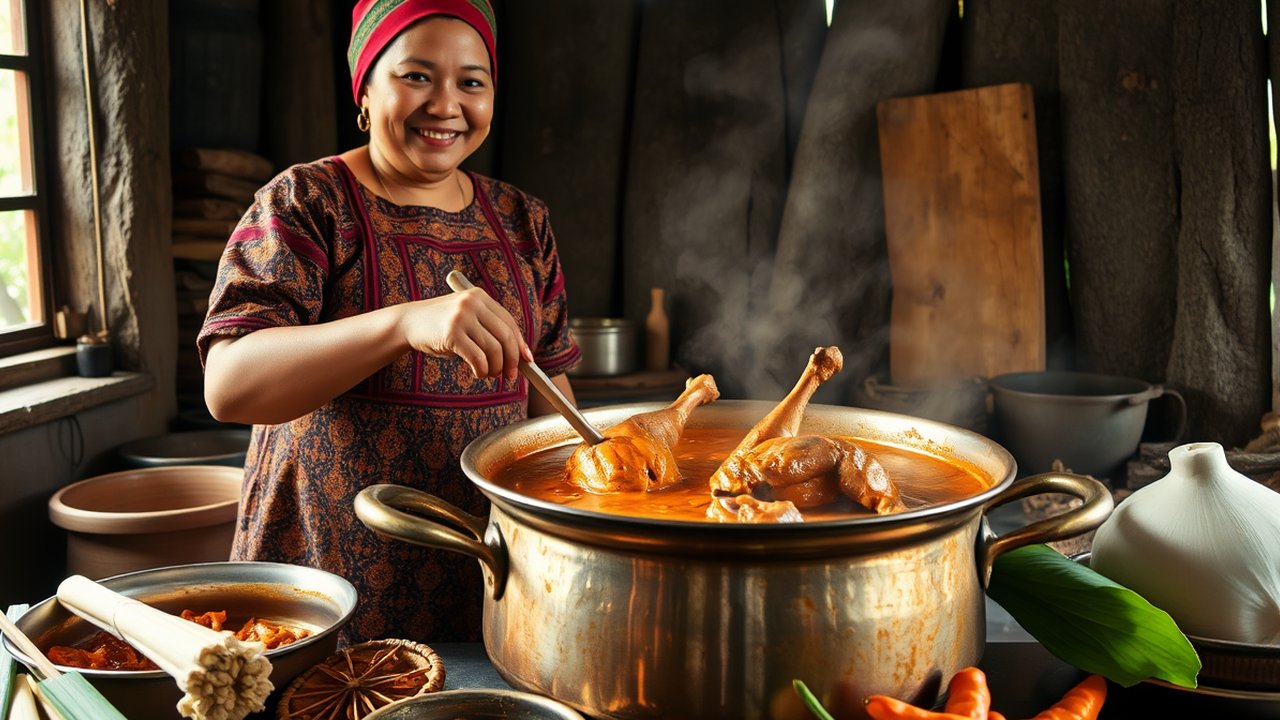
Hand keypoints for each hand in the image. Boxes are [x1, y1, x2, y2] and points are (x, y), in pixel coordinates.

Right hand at [399, 288, 533, 379]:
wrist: (408, 323)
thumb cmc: (441, 327)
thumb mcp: (467, 321)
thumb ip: (489, 331)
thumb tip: (520, 356)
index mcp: (480, 297)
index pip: (509, 323)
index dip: (520, 344)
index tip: (527, 361)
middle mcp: (472, 303)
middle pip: (505, 336)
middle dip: (512, 360)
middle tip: (511, 376)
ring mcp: (461, 316)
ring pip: (493, 349)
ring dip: (494, 368)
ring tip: (488, 374)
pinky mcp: (451, 333)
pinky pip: (477, 357)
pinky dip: (482, 370)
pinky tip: (478, 373)